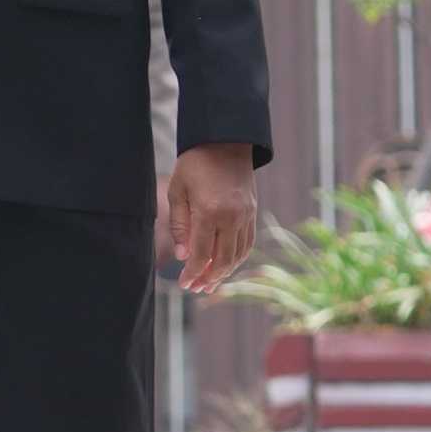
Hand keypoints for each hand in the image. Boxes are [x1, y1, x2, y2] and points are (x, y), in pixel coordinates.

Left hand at [161, 140, 262, 291]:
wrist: (226, 141)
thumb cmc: (195, 164)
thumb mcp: (178, 190)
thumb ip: (180, 224)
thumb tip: (182, 256)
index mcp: (210, 211)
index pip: (202, 253)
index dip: (193, 273)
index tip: (184, 284)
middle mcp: (232, 217)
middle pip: (222, 260)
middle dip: (208, 278)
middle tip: (195, 289)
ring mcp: (246, 216)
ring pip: (238, 255)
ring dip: (224, 272)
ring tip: (210, 283)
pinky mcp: (252, 213)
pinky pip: (247, 243)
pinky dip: (237, 258)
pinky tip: (225, 265)